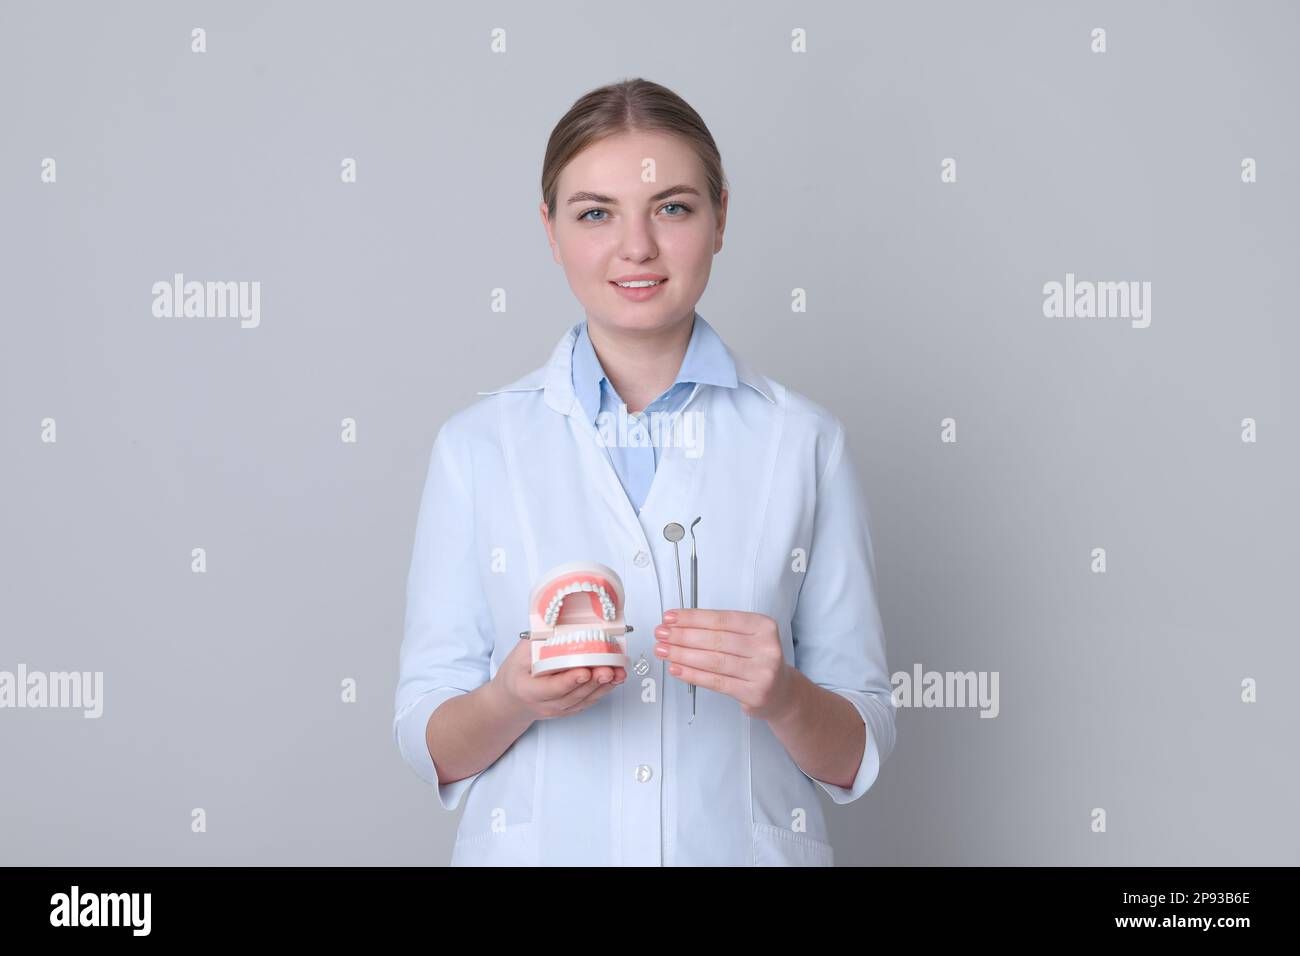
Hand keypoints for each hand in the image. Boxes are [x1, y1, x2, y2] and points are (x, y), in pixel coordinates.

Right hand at [490, 637, 625, 721]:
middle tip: (608, 669)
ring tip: (617, 672)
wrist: (513, 699)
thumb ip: (537, 642)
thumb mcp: (519, 655)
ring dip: (603, 686)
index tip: (584, 672)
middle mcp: (545, 704)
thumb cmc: (516, 675)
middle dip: (593, 682)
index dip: (570, 680)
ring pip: (584, 699)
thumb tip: (557, 623)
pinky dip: (604, 689)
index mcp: (529, 690)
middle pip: (573, 695)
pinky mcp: (570, 709)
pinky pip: (589, 700)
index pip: (552, 687)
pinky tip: (615, 678)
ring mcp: (559, 710)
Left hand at [653, 609, 795, 720]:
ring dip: (683, 655)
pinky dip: (692, 675)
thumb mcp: (748, 637)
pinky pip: (716, 682)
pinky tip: (677, 668)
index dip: (692, 618)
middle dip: (682, 636)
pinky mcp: (754, 693)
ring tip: (664, 650)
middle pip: (715, 639)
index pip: (721, 619)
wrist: (782, 691)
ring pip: (713, 661)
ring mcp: (762, 671)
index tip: (671, 618)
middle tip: (661, 634)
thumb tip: (679, 625)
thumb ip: (719, 629)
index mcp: (763, 626)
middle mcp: (766, 647)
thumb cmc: (758, 660)